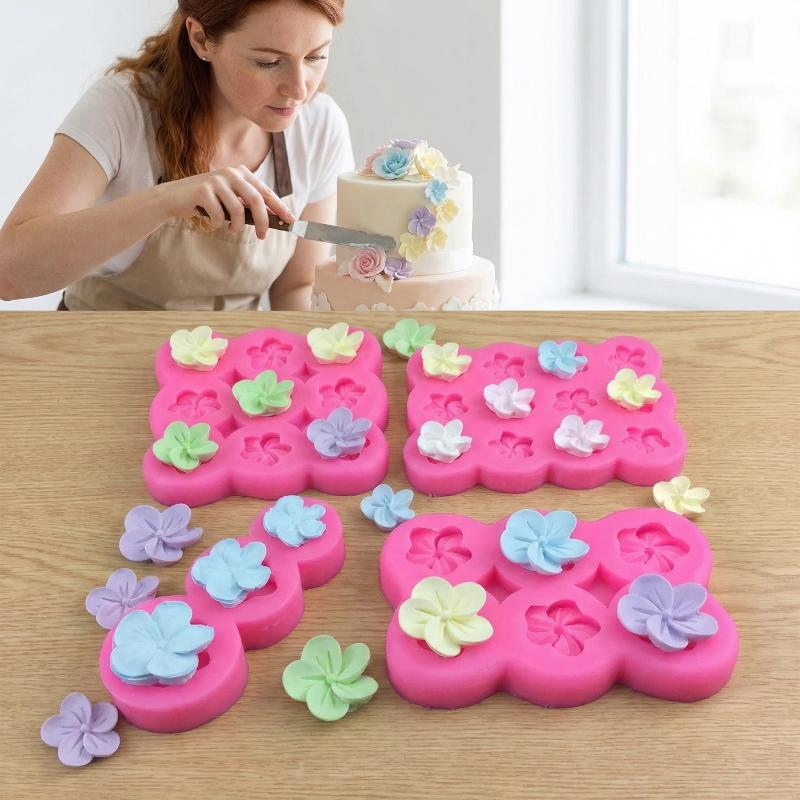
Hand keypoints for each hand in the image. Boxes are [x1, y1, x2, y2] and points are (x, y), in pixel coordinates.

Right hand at [158, 165, 294, 238]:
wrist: (175, 197)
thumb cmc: (208, 201)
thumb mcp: (231, 199)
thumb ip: (249, 205)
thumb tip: (273, 220)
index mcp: (241, 173)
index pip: (266, 192)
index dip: (280, 207)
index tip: (291, 221)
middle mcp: (231, 173)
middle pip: (256, 201)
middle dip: (262, 222)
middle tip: (263, 236)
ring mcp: (216, 180)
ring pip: (238, 211)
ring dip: (236, 226)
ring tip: (230, 228)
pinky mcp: (202, 190)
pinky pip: (219, 216)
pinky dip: (218, 224)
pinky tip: (212, 222)